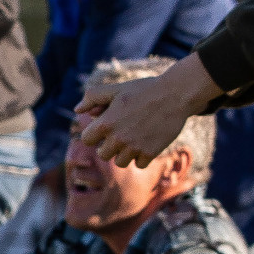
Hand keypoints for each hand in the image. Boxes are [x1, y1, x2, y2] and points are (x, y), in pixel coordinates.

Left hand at [73, 54, 213, 166]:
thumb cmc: (143, 90)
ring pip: (121, 162)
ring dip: (125, 154)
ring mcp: (134, 147)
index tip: (103, 130)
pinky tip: (146, 143)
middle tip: (120, 135)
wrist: (175, 95)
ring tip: (133, 139)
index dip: (94, 135)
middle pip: (103, 155)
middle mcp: (118, 138)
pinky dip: (142, 157)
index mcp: (106, 123)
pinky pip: (139, 164)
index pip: (87, 140)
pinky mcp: (151, 153)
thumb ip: (93, 97)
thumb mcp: (115, 89)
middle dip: (109, 146)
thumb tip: (77, 110)